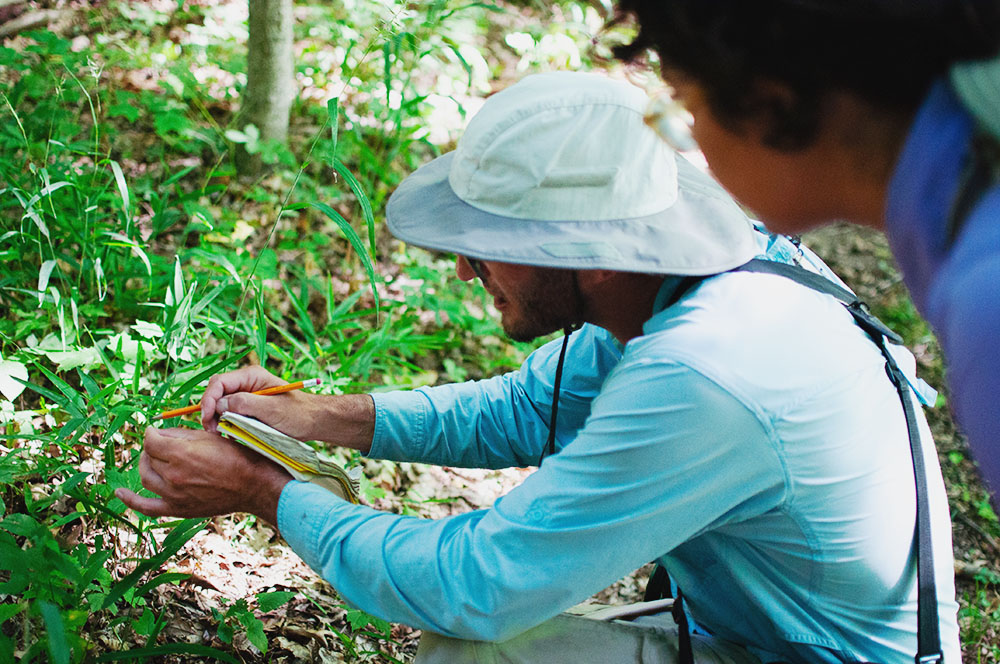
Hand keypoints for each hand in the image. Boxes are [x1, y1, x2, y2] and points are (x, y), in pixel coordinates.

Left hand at [115, 426, 292, 524]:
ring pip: (146, 476)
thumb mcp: (211, 436)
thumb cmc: (237, 456)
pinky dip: (130, 500)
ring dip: (146, 464)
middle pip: (148, 457)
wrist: (254, 485)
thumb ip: (181, 434)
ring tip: (155, 459)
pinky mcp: (178, 509)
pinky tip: (119, 492)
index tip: (157, 430)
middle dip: (153, 448)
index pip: (151, 439)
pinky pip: (147, 507)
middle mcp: (172, 475)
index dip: (153, 433)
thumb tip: (160, 433)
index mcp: (180, 453)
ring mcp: (173, 494)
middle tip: (163, 444)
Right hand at [200, 365, 376, 452]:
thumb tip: (220, 404)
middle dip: (209, 410)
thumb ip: (244, 404)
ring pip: (221, 405)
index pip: (219, 382)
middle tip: (211, 431)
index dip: (208, 399)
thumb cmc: (298, 413)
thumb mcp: (271, 409)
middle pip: (216, 393)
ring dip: (216, 419)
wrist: (314, 422)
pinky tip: (228, 434)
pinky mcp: (249, 409)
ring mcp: (247, 396)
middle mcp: (246, 383)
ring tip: (219, 434)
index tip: (206, 418)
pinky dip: (225, 423)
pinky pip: (230, 413)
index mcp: (251, 376)